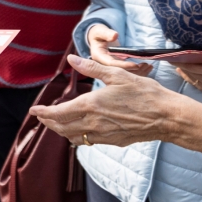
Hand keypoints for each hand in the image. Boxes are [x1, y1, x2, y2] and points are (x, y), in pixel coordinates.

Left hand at [30, 55, 201, 155]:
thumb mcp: (117, 75)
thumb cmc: (145, 93)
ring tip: (56, 124)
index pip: (58, 113)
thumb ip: (92, 68)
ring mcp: (103, 135)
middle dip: (48, 123)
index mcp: (91, 105)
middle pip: (62, 128)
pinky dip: (77, 136)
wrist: (167, 117)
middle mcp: (93, 123)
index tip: (34, 110)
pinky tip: (79, 131)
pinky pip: (88, 141)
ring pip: (73, 137)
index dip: (44, 112)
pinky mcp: (113, 141)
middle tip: (41, 117)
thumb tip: (72, 60)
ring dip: (61, 131)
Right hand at [86, 24, 152, 75]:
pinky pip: (127, 70)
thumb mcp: (100, 31)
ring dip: (137, 71)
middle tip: (145, 66)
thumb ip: (106, 33)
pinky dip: (137, 69)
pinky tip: (146, 66)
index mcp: (98, 57)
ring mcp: (111, 66)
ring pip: (124, 72)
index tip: (135, 65)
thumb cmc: (98, 34)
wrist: (97, 39)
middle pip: (119, 71)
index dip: (123, 65)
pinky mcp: (117, 66)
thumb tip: (114, 36)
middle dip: (132, 70)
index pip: (111, 64)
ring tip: (148, 66)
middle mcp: (104, 64)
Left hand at [169, 55, 201, 96]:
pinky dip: (192, 80)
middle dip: (180, 67)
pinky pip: (199, 86)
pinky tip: (188, 75)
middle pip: (190, 74)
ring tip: (177, 67)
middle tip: (171, 61)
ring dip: (185, 74)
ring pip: (193, 81)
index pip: (191, 67)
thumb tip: (195, 53)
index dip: (179, 62)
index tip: (170, 58)